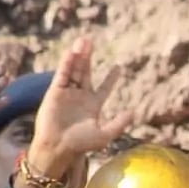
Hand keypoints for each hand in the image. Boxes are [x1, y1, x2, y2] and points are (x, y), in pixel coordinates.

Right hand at [28, 37, 131, 180]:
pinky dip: (67, 64)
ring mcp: (67, 93)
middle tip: (90, 41)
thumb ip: (119, 123)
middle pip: (85, 72)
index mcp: (93, 105)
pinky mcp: (55, 93)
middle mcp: (80, 97)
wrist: (58, 147)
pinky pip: (62, 75)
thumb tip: (133, 112)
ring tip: (83, 40)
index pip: (104, 88)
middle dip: (87, 57)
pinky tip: (71, 53)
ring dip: (78, 56)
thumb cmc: (80, 144)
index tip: (118, 67)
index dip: (111, 78)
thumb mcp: (104, 135)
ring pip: (74, 70)